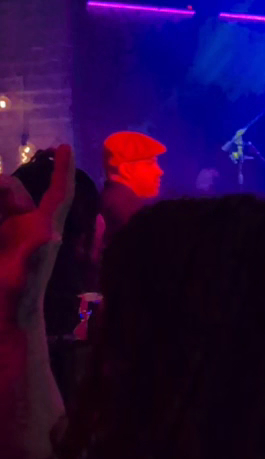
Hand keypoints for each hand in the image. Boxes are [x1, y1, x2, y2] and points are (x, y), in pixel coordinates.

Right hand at [0, 144, 74, 329]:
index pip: (58, 193)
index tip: (64, 145)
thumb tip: (49, 236)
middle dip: (1, 186)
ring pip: (3, 198)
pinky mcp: (2, 234)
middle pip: (15, 190)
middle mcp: (30, 224)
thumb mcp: (25, 274)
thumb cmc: (18, 295)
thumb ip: (34, 255)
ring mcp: (13, 229)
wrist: (7, 312)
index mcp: (43, 227)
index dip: (63, 170)